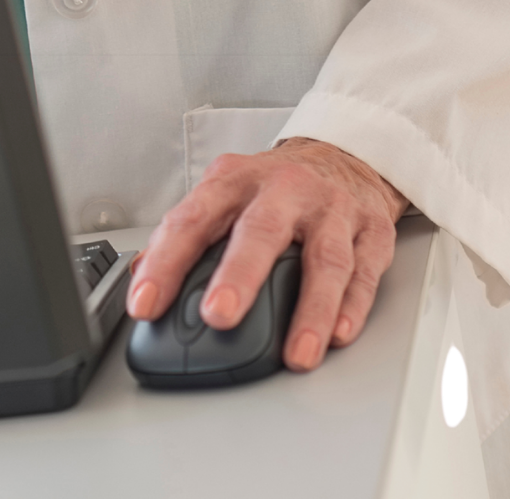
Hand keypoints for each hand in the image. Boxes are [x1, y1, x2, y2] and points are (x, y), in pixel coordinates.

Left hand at [125, 137, 409, 372]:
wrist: (341, 157)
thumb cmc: (275, 189)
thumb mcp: (225, 195)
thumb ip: (188, 235)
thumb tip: (138, 278)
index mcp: (235, 180)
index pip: (192, 218)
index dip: (165, 261)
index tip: (146, 303)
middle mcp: (283, 189)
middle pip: (260, 230)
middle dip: (238, 275)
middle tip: (218, 316)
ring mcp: (331, 209)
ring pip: (324, 258)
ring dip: (310, 308)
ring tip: (295, 353)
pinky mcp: (371, 230)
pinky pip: (364, 271)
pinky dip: (352, 306)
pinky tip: (338, 334)